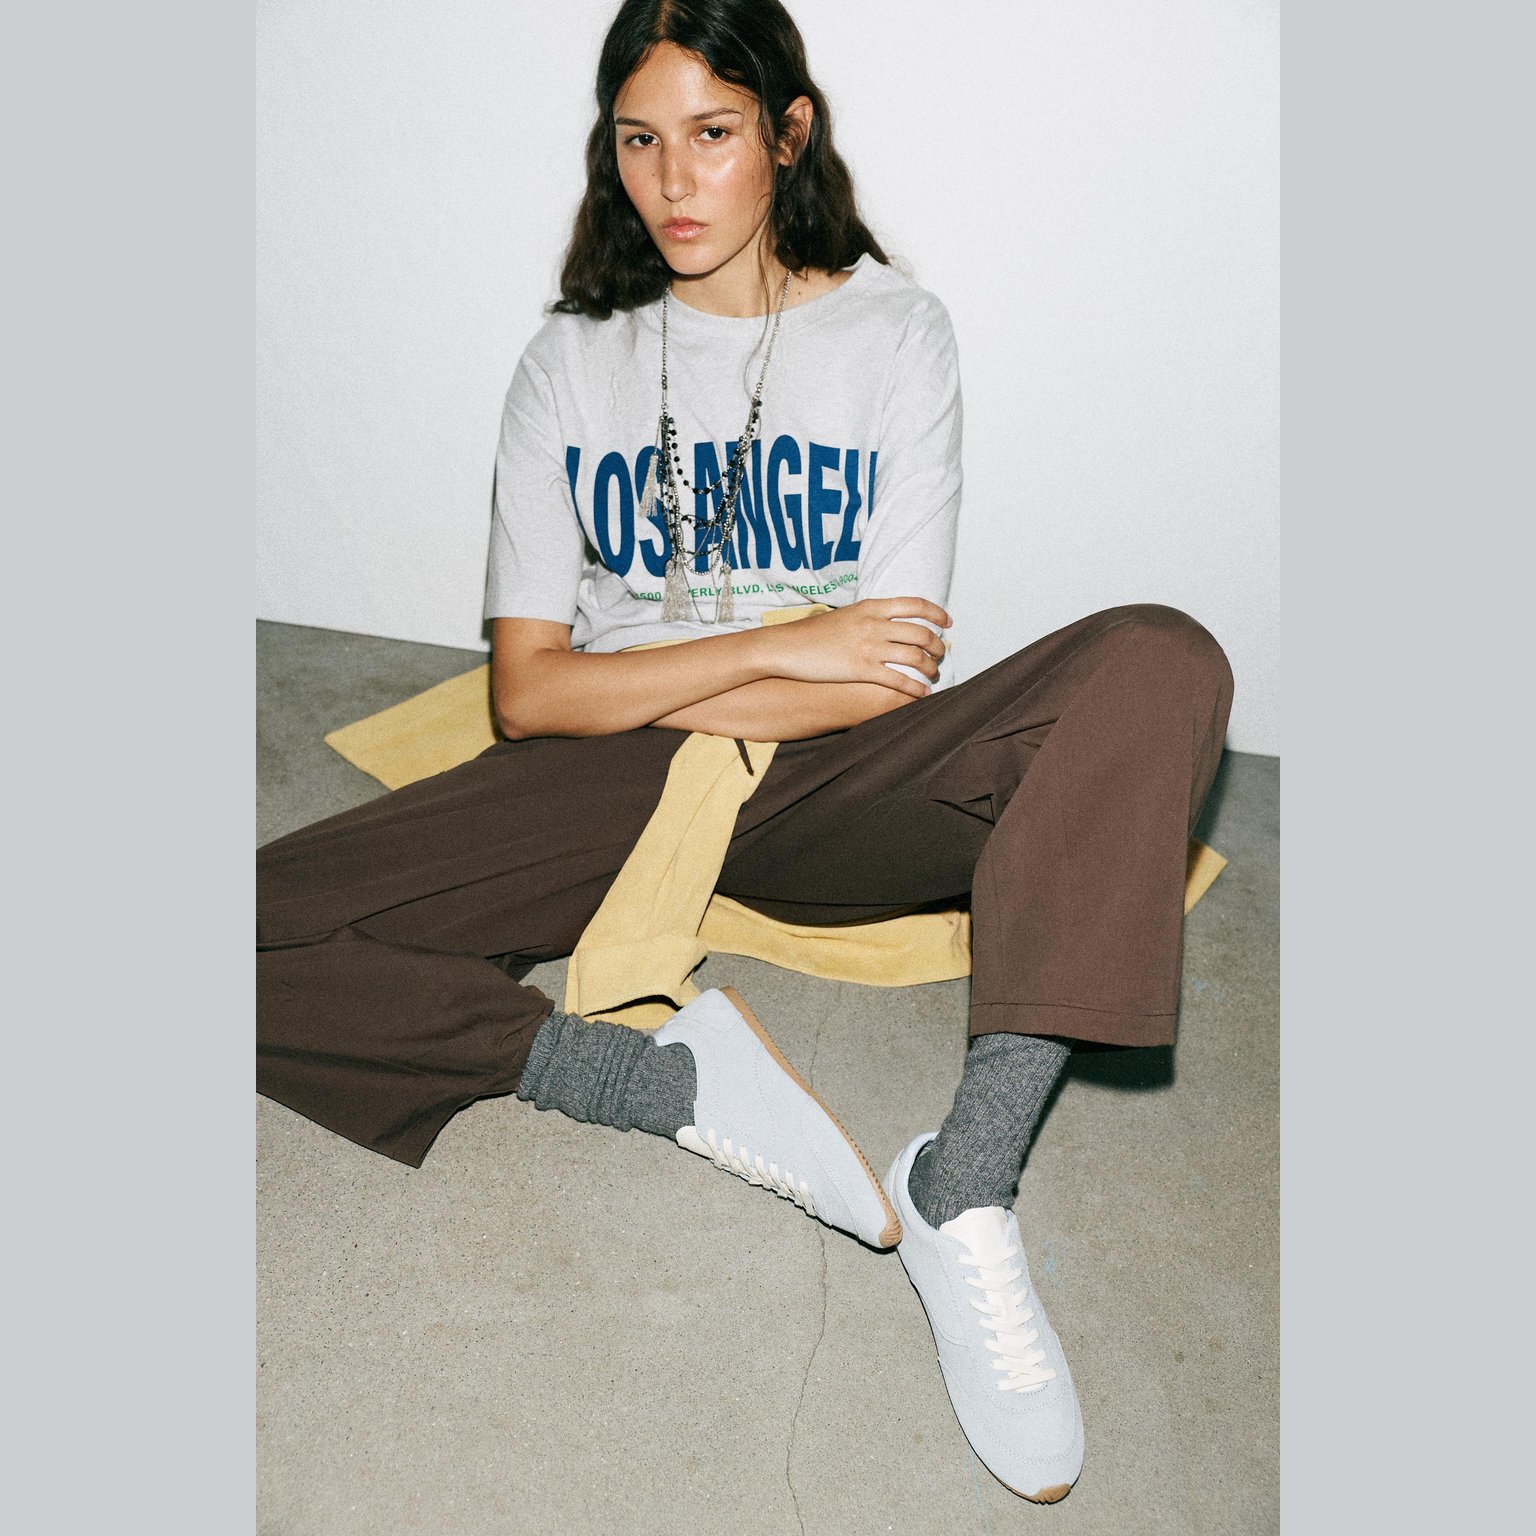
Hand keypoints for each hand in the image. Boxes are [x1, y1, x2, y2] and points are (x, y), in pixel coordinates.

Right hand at [762, 597, 950, 695]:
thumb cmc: (812, 634)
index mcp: (872, 607)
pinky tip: (922, 694)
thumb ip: (869, 617)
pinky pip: (899, 680)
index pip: (915, 605)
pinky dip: (916, 688)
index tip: (948, 623)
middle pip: (922, 633)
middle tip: (941, 656)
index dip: (937, 613)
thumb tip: (887, 622)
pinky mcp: (861, 669)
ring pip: (915, 657)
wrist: (786, 647)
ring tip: (933, 676)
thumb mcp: (845, 616)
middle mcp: (874, 624)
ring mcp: (869, 647)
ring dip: (931, 668)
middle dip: (938, 646)